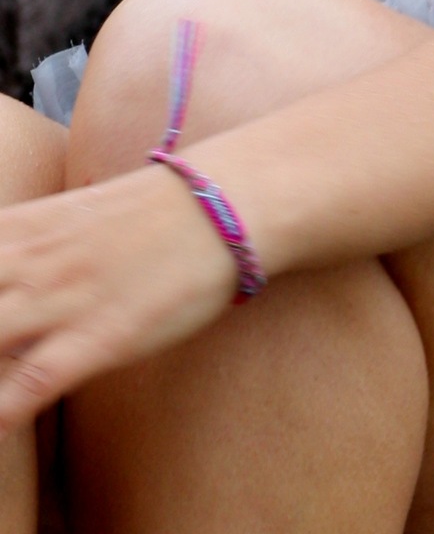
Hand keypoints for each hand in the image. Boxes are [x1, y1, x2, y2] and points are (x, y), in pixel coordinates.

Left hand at [0, 164, 238, 434]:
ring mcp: (61, 300)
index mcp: (21, 229)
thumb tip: (7, 264)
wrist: (221, 204)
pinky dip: (2, 408)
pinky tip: (0, 418)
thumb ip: (26, 243)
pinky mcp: (99, 336)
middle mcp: (30, 263)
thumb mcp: (74, 214)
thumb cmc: (152, 212)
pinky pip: (32, 382)